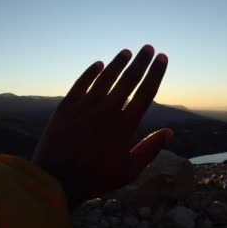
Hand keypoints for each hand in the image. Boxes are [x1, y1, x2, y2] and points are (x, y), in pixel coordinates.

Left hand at [32, 45, 172, 209]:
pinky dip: (91, 72)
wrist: (56, 180)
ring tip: (127, 52)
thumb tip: (170, 132)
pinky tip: (98, 64)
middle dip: (141, 61)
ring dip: (118, 62)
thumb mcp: (129, 169)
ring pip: (105, 77)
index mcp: (125, 125)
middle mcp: (107, 110)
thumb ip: (150, 149)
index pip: (146, 92)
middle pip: (128, 79)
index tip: (163, 58)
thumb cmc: (96, 178)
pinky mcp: (66, 107)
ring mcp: (85, 106)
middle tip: (149, 47)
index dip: (156, 73)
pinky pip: (81, 83)